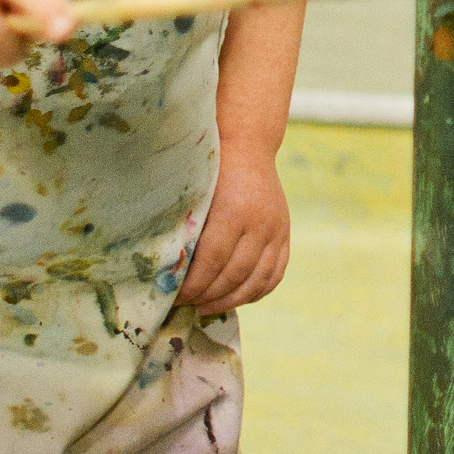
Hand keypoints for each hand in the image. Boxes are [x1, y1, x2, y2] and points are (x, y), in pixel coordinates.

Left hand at [178, 151, 290, 316]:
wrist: (248, 146)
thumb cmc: (211, 170)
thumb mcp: (196, 196)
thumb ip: (187, 232)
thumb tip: (168, 274)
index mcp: (233, 211)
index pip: (212, 263)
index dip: (192, 286)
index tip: (173, 296)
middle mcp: (260, 223)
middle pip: (234, 275)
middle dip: (206, 296)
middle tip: (184, 304)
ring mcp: (277, 230)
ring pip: (256, 281)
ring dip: (229, 301)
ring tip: (205, 307)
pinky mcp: (285, 234)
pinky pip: (274, 275)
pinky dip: (255, 293)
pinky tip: (233, 297)